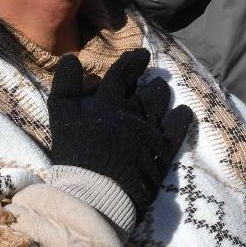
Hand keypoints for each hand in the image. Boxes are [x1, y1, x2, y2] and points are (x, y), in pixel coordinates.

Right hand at [47, 49, 195, 218]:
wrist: (97, 190)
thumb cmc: (76, 153)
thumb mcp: (61, 117)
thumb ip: (65, 87)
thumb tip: (70, 57)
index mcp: (109, 102)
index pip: (122, 74)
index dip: (132, 62)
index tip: (142, 55)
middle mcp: (134, 112)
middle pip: (146, 91)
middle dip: (151, 83)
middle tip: (156, 79)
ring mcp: (151, 132)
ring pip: (162, 106)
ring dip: (163, 96)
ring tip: (163, 92)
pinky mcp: (163, 152)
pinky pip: (177, 130)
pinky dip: (181, 119)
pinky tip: (184, 112)